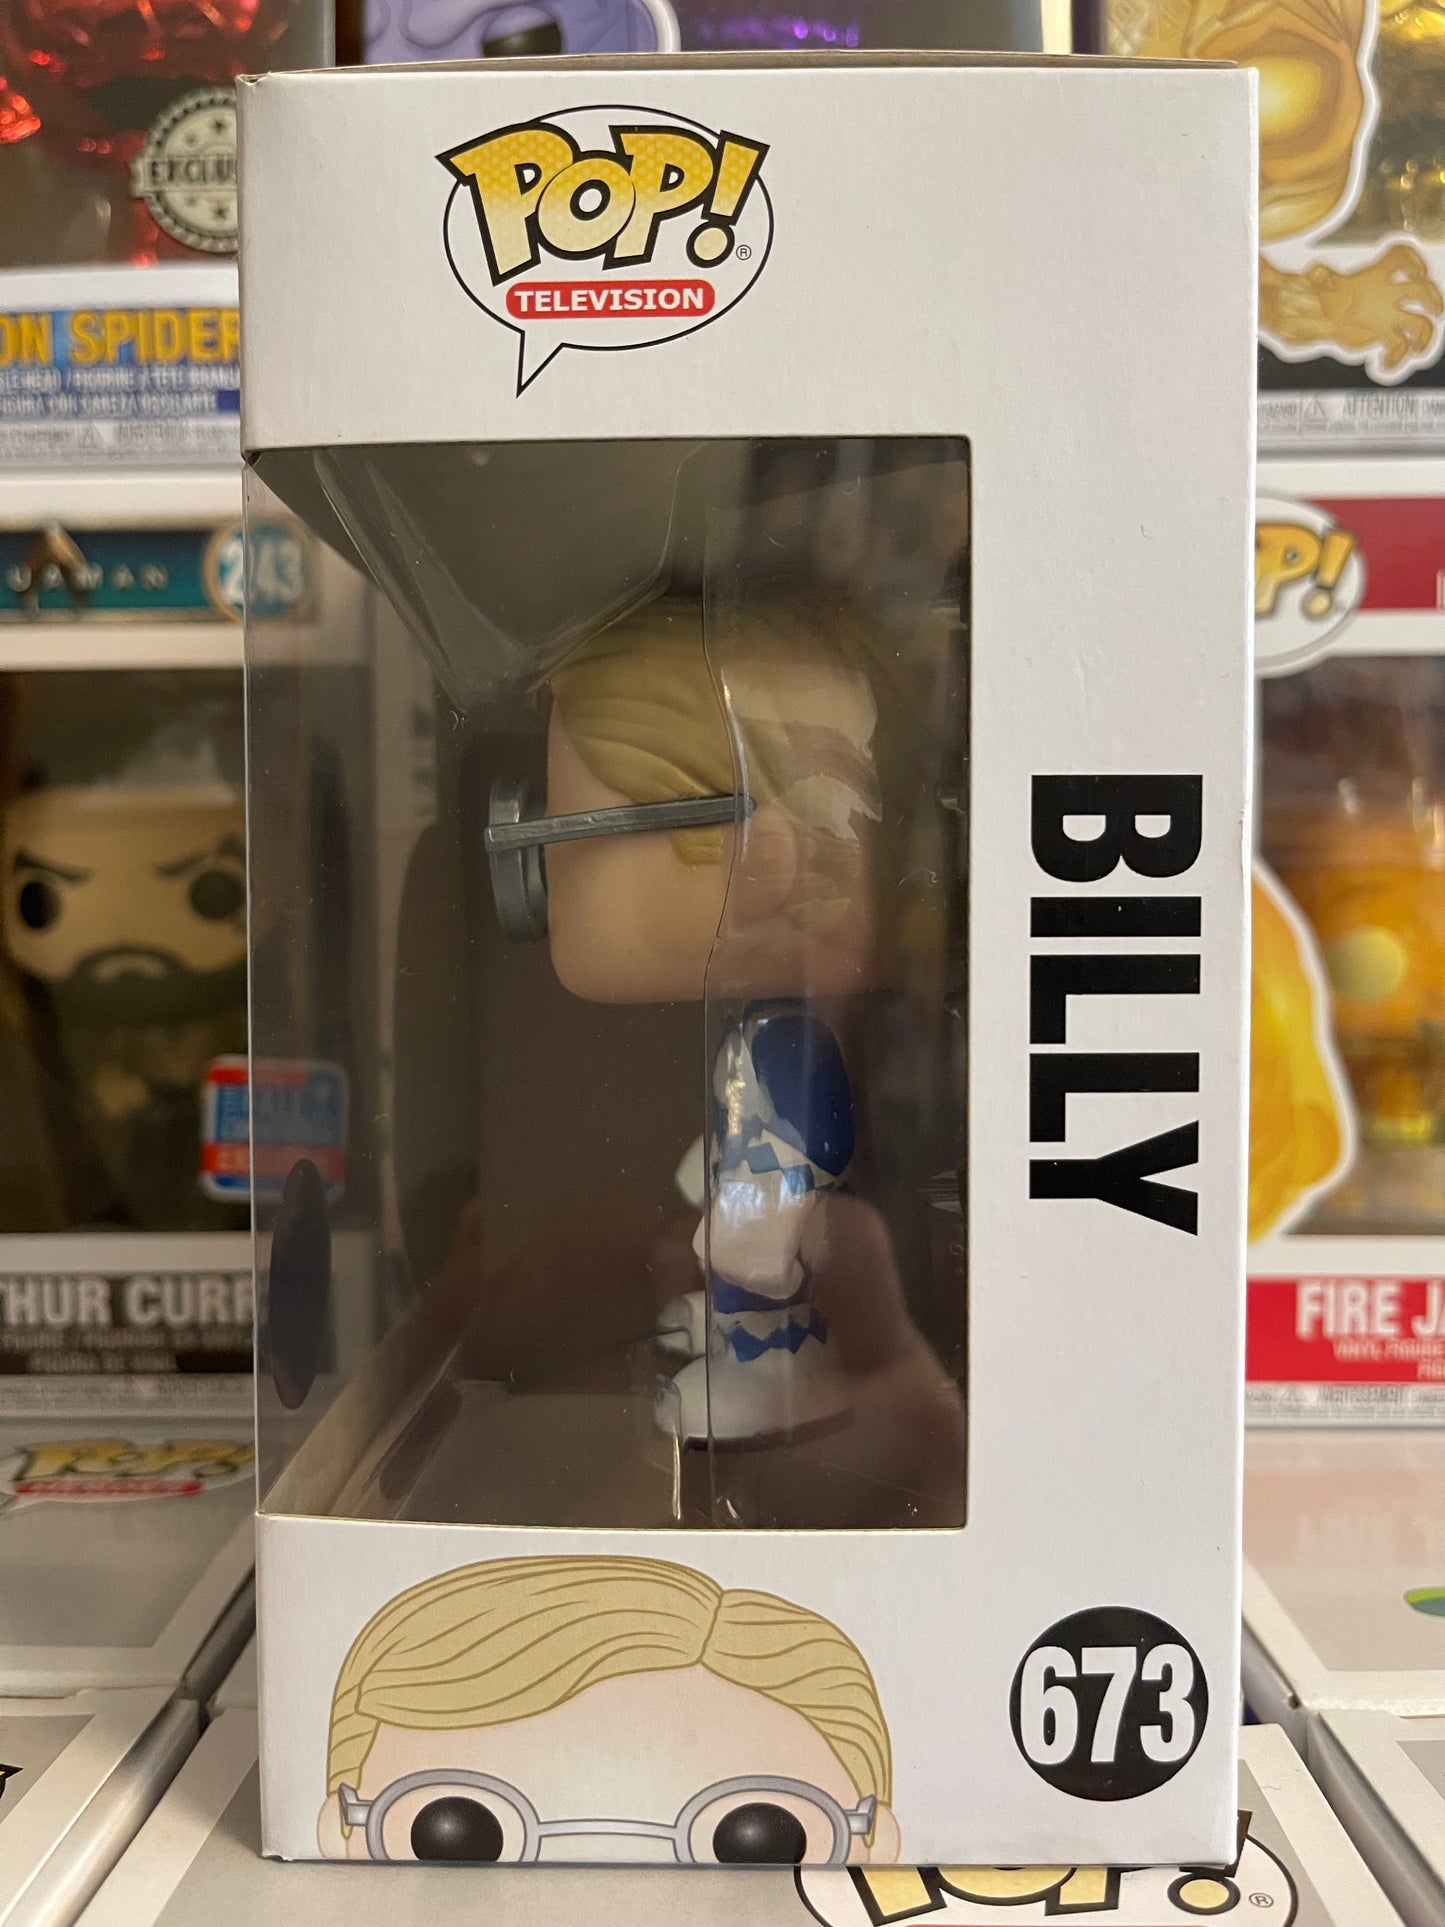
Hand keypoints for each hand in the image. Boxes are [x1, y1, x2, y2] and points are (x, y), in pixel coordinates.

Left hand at [1262, 246, 1443, 371]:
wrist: (1322, 315)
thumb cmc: (1328, 296)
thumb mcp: (1324, 283)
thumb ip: (1322, 276)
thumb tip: (1314, 269)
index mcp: (1378, 275)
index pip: (1400, 258)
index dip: (1414, 261)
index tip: (1419, 272)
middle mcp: (1389, 293)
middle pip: (1421, 291)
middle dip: (1432, 299)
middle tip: (1436, 311)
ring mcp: (1389, 314)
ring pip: (1418, 322)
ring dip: (1424, 335)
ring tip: (1417, 347)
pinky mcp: (1383, 334)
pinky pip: (1397, 346)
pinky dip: (1395, 357)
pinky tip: (1383, 364)